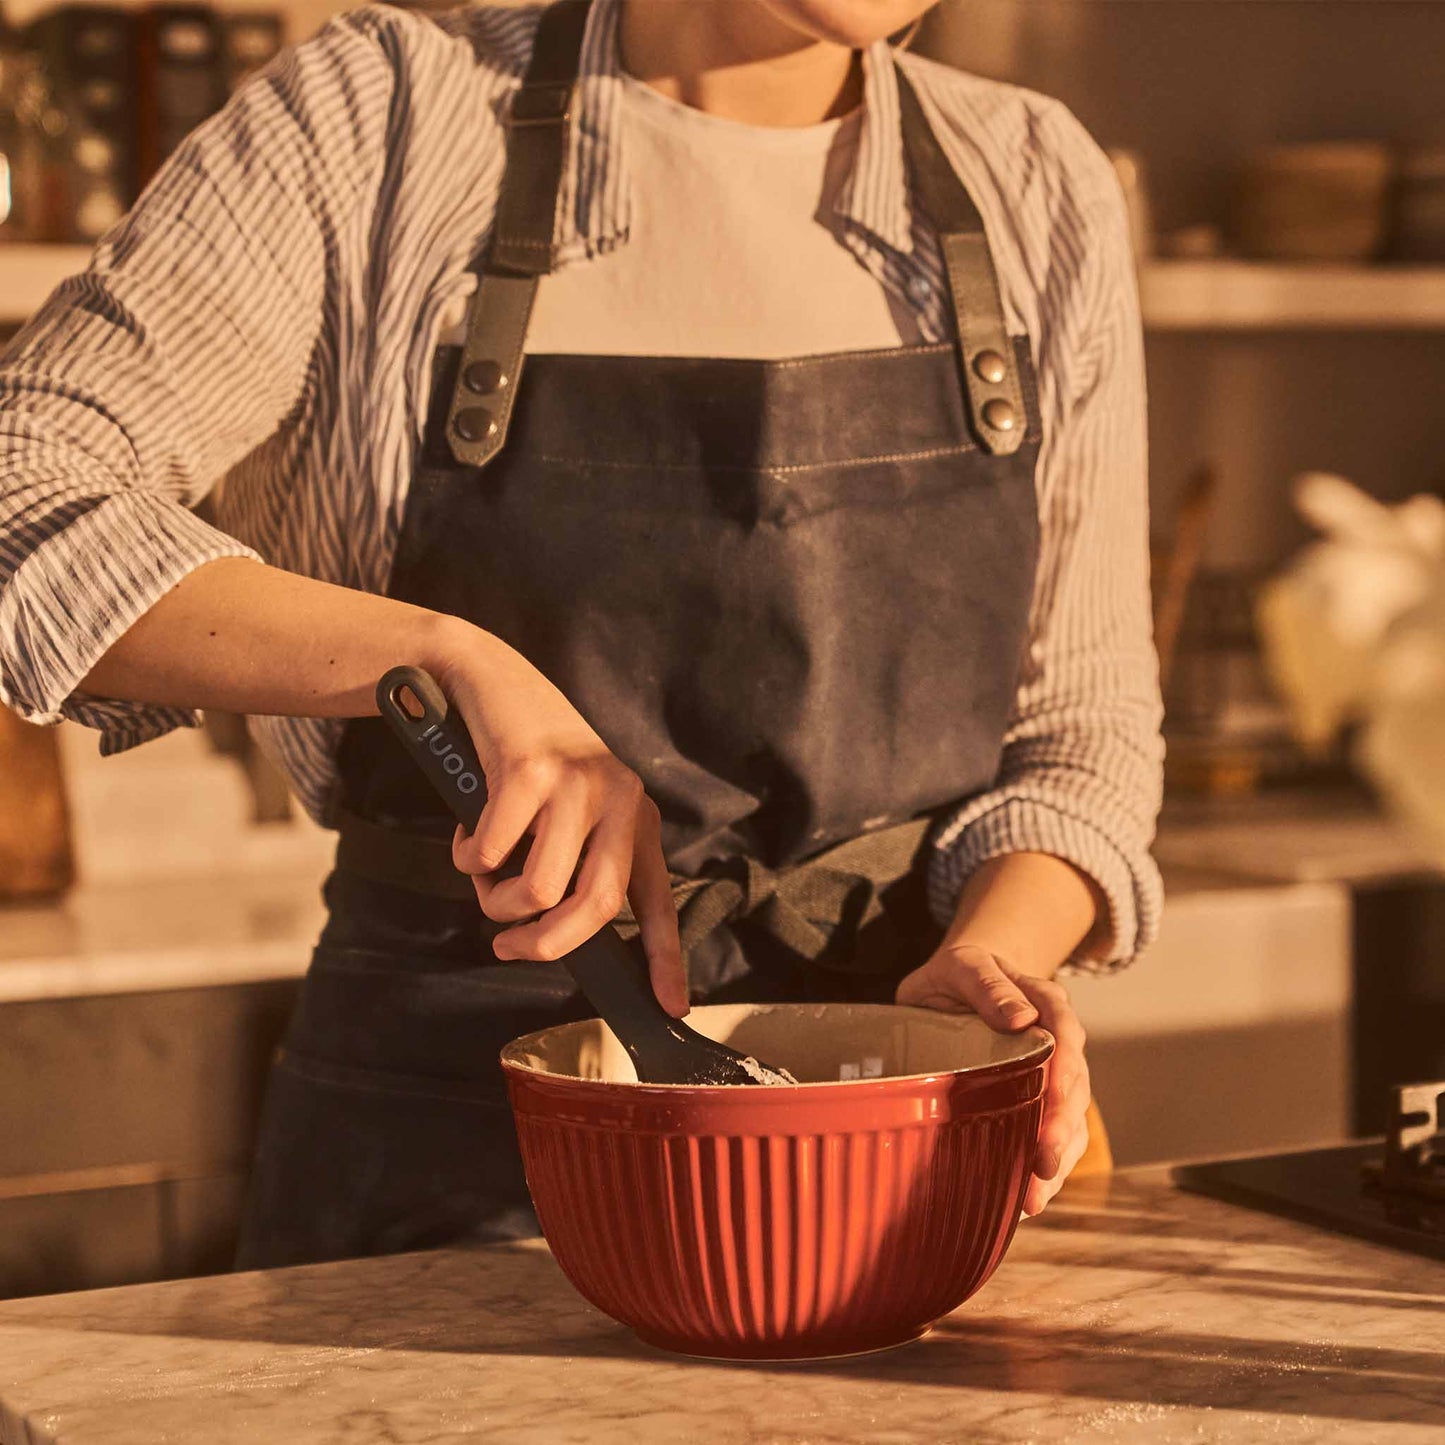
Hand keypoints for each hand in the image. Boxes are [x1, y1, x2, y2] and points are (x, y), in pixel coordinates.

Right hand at [428, 625, 687, 1016]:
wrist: (493, 681)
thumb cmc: (527, 763)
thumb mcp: (568, 811)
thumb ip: (574, 863)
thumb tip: (557, 936)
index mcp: (637, 818)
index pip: (657, 900)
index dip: (666, 958)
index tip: (672, 1007)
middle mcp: (620, 799)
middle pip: (595, 904)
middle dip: (545, 945)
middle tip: (508, 948)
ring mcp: (578, 782)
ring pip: (538, 888)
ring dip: (495, 901)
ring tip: (483, 877)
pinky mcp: (530, 769)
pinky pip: (493, 853)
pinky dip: (469, 858)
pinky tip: (469, 833)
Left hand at [895, 941, 1089, 1216]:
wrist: (958, 984)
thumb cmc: (958, 975)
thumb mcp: (964, 966)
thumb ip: (988, 985)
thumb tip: (1021, 1018)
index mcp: (1046, 1003)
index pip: (1066, 1035)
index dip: (1064, 1072)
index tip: (1057, 1103)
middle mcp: (1059, 1042)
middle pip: (1074, 1087)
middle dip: (1062, 1130)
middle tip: (1043, 1165)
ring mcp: (1053, 1075)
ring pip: (1070, 1121)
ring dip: (1057, 1161)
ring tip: (1035, 1199)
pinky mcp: (1038, 1102)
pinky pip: (1051, 1136)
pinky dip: (1044, 1169)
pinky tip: (1028, 1199)